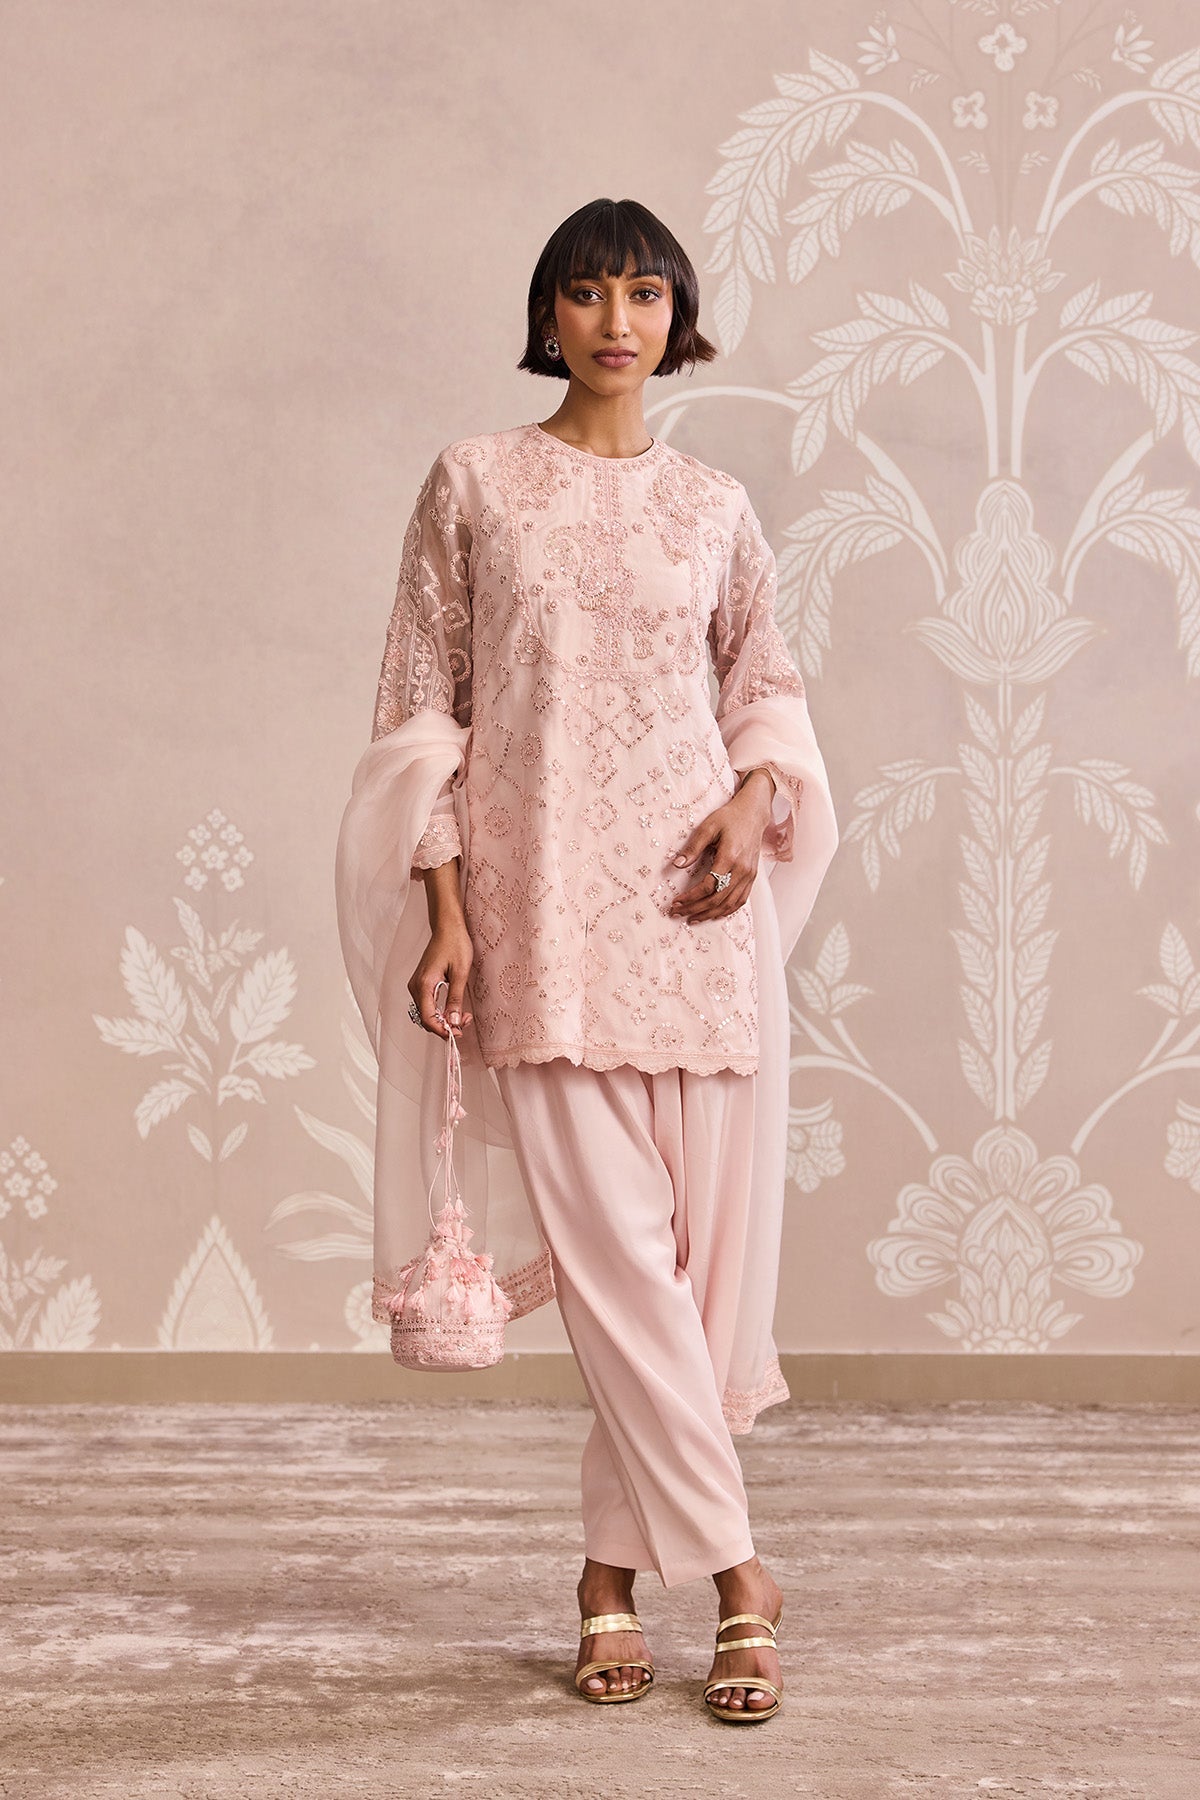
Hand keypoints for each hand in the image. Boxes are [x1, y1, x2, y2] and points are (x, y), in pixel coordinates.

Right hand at [410, 922, 473, 1037]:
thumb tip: (454, 1022)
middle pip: (426, 1018)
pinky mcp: (421, 983)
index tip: (458, 1033)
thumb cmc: (455, 944)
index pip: (427, 1018)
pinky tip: (453, 1009)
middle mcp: (416, 986)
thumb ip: (456, 999)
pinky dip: (439, 1011)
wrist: (447, 927)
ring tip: (463, 1016)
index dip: (442, 1030)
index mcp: (424, 984)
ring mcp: (417, 985)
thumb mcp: (461, 973)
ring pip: (426, 1013)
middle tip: (465, 1023)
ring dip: (443, 1019)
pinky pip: (427, 1004)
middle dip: (445, 1026)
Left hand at [666, 771, 774, 924]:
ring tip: (692, 919)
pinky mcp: (752, 877)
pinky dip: (726, 911)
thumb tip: (677, 865)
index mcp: (730, 857)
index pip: (709, 886)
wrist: (753, 814)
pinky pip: (740, 900)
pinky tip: (713, 914)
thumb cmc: (729, 818)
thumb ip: (693, 847)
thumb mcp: (708, 827)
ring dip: (710, 914)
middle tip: (677, 913)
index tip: (675, 902)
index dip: (691, 897)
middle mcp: (742, 870)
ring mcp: (749, 875)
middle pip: (718, 899)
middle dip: (696, 909)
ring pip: (729, 904)